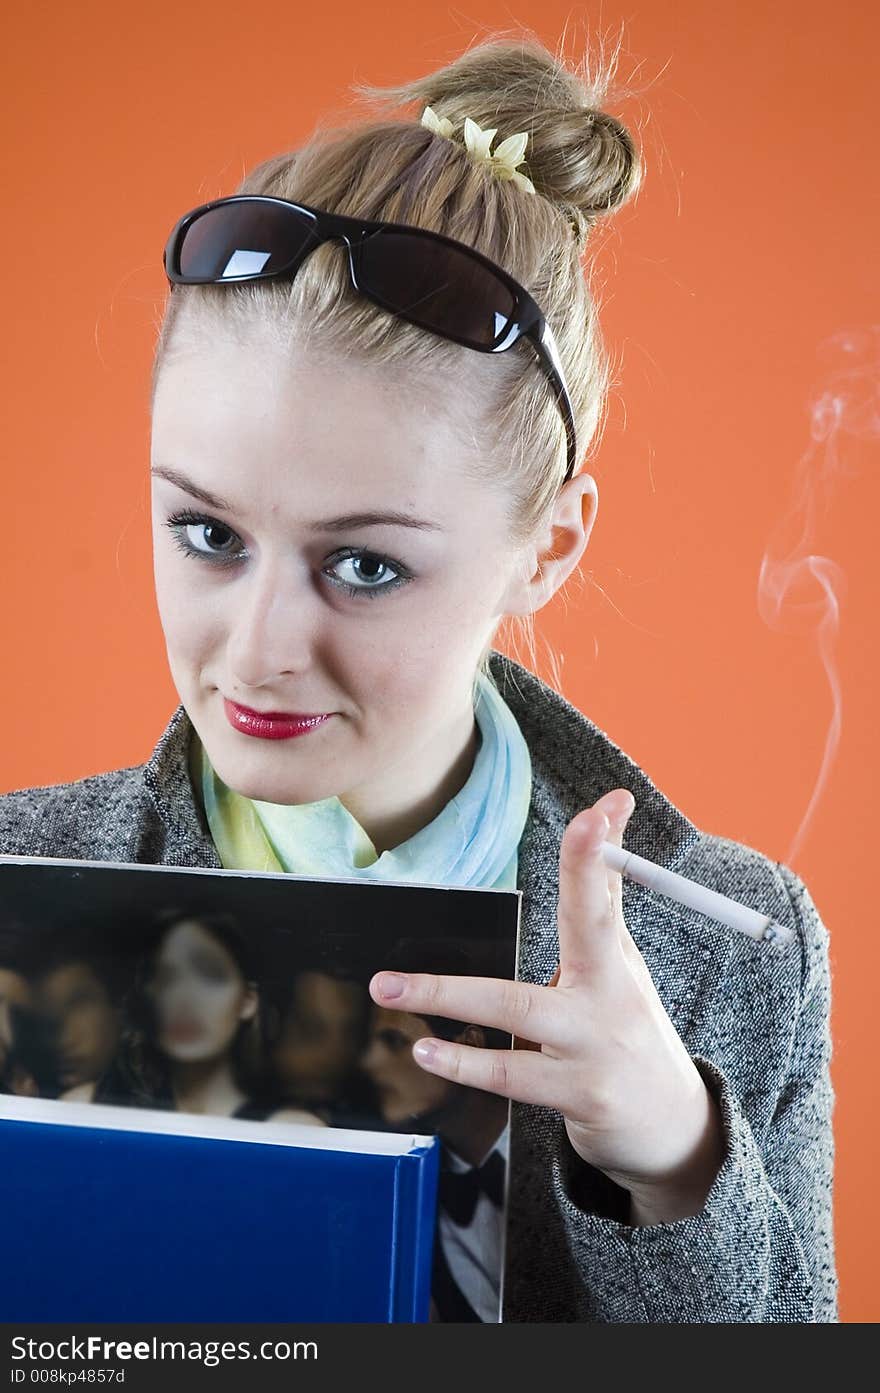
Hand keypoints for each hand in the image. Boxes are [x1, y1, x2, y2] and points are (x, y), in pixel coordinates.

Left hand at [369, 789, 724, 1223]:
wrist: (667, 1123)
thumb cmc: (625, 1023)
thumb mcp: (619, 960)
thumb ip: (602, 890)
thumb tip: (610, 807)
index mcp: (614, 961)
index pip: (606, 894)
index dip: (600, 852)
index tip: (600, 810)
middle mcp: (609, 996)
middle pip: (588, 926)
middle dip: (583, 872)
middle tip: (578, 826)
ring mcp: (592, 1047)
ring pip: (518, 1011)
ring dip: (449, 996)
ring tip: (390, 987)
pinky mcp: (575, 1095)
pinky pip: (509, 1077)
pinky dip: (465, 1064)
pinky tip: (425, 1051)